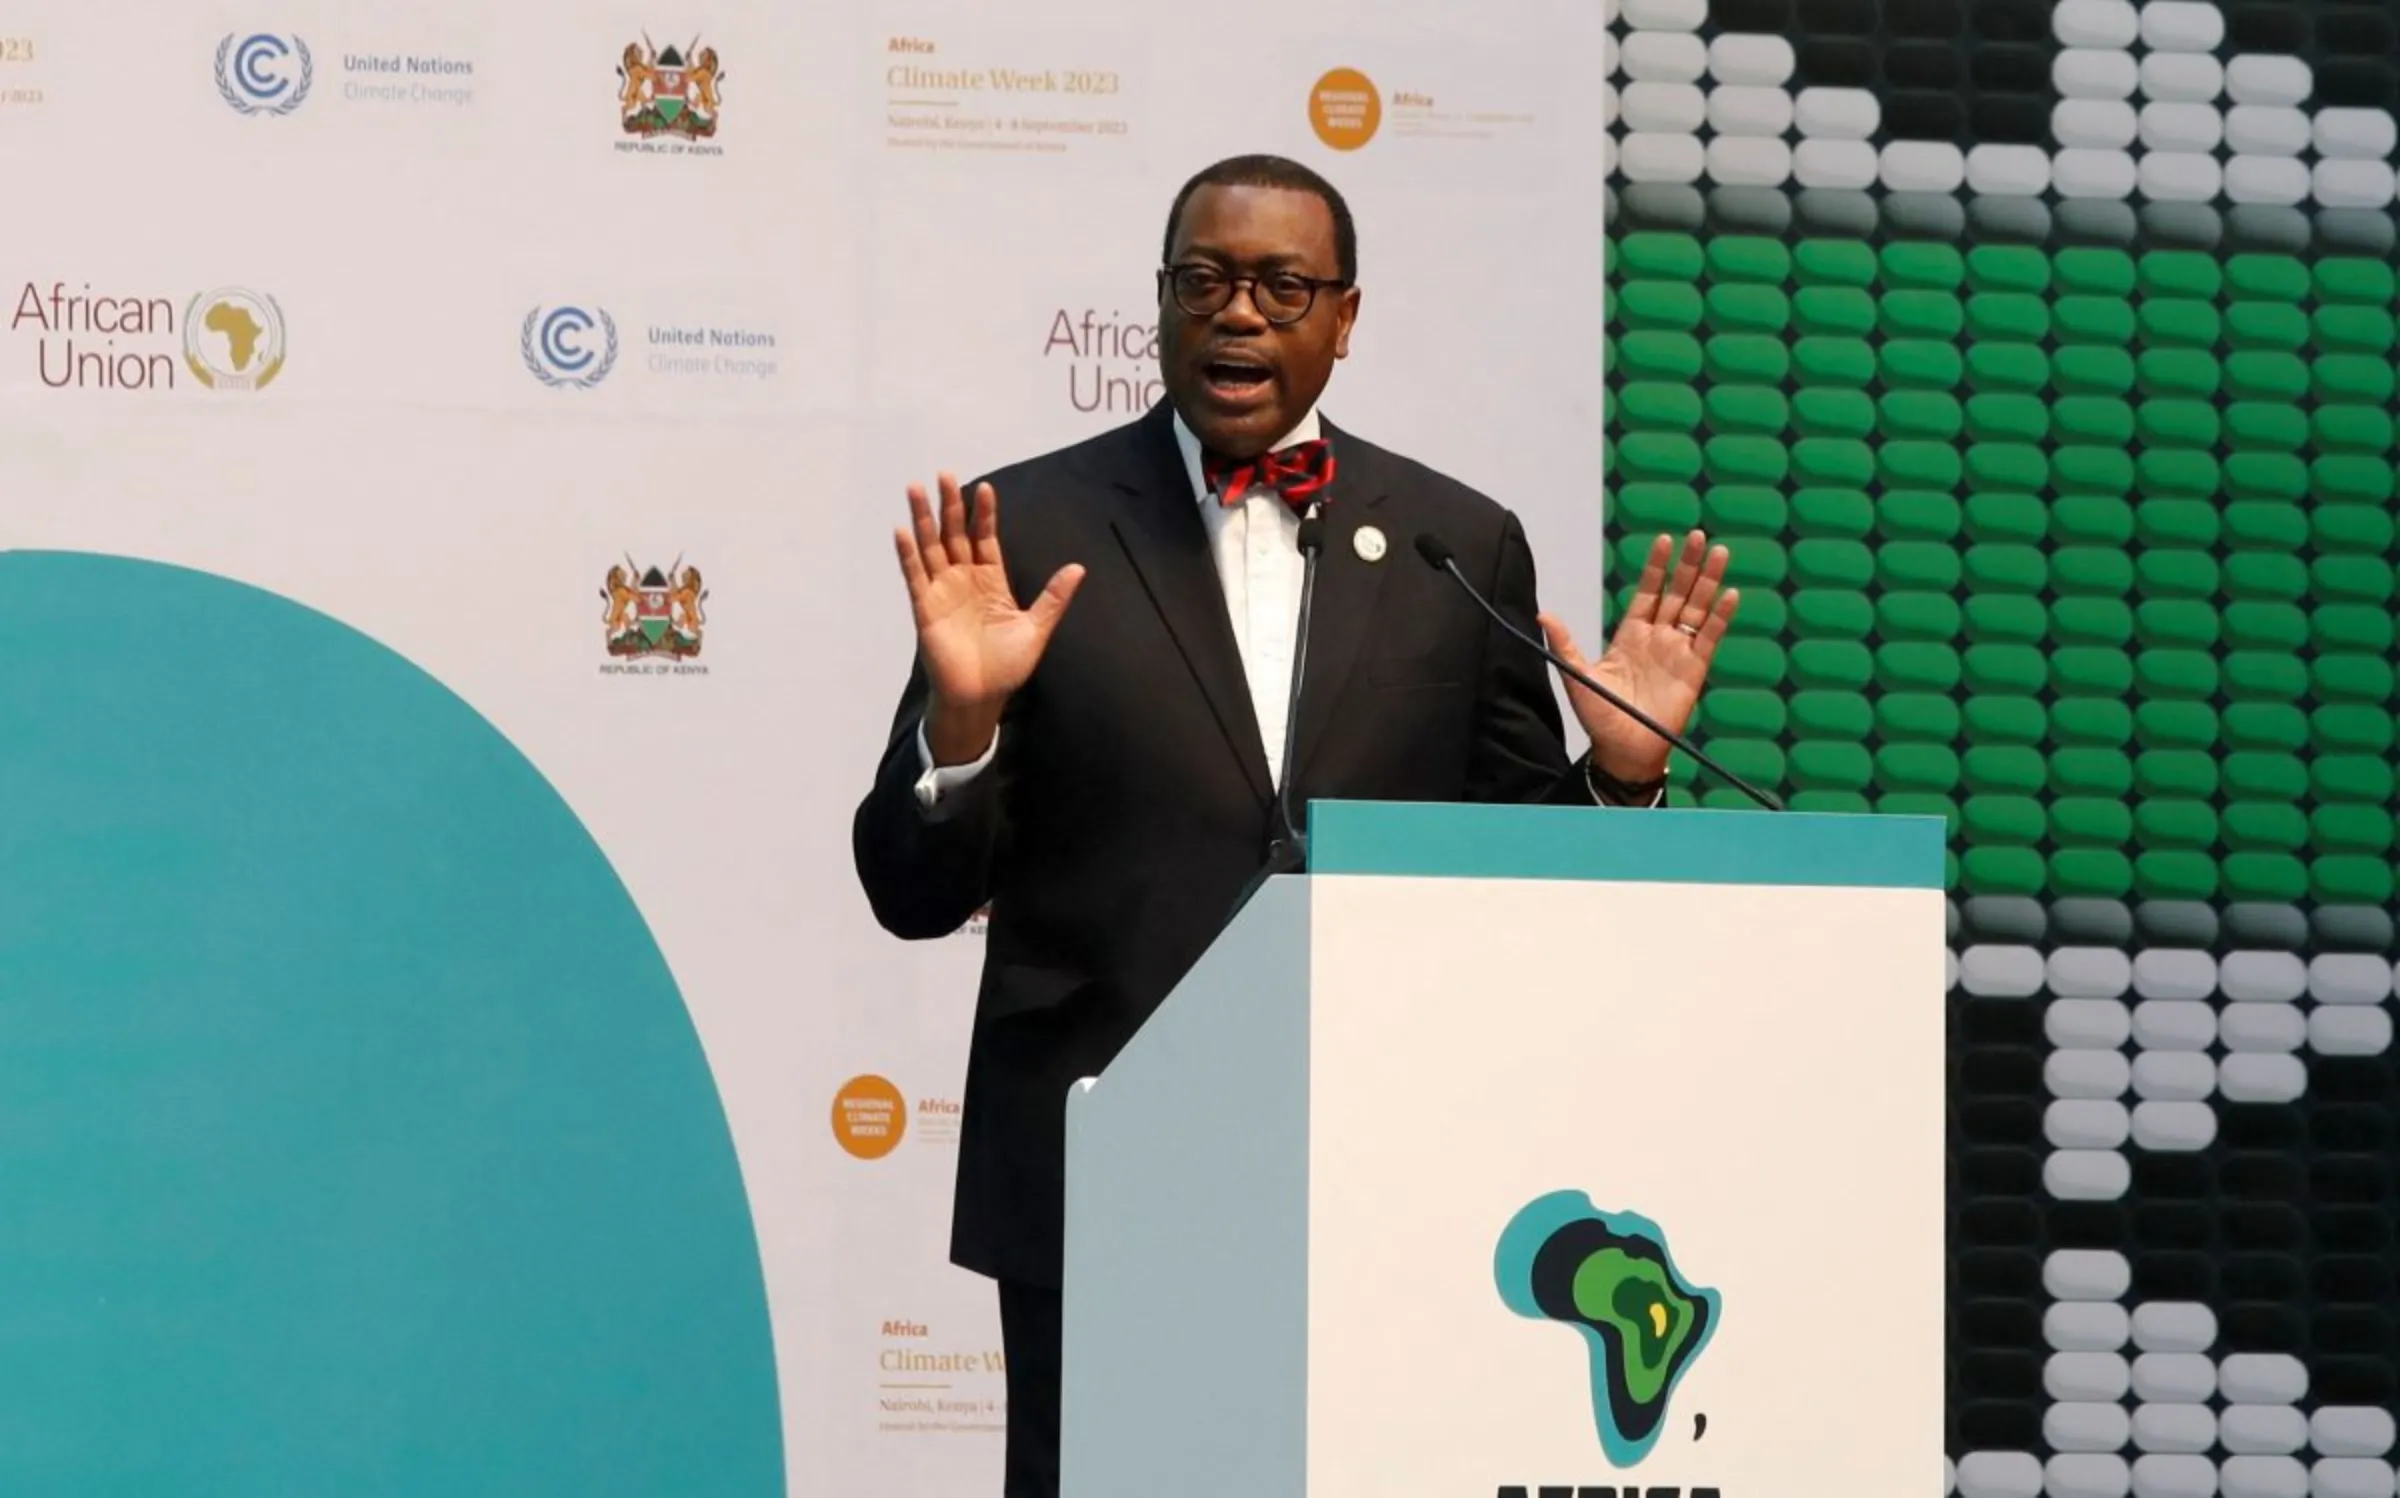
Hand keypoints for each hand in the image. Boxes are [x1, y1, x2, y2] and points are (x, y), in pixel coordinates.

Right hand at [893, 473, 1084, 764]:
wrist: (981, 698)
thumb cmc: (1006, 668)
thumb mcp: (1036, 628)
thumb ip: (1053, 597)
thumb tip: (1078, 568)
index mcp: (991, 581)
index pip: (985, 538)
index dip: (984, 514)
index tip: (985, 487)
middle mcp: (964, 580)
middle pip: (955, 534)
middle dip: (951, 505)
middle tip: (945, 475)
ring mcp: (943, 592)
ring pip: (931, 547)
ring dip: (923, 520)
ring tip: (916, 489)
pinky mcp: (925, 609)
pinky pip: (915, 577)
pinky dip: (908, 555)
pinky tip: (903, 532)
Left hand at [1537, 530, 1737, 785]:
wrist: (1624, 749)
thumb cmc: (1601, 715)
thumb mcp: (1577, 676)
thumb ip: (1565, 643)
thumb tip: (1543, 614)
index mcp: (1631, 634)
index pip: (1648, 591)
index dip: (1657, 566)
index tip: (1664, 539)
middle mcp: (1658, 638)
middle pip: (1676, 593)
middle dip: (1687, 565)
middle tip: (1697, 535)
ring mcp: (1678, 652)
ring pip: (1696, 609)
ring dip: (1708, 581)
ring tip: (1720, 553)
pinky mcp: (1695, 670)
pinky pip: (1710, 638)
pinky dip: (1720, 617)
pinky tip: (1729, 594)